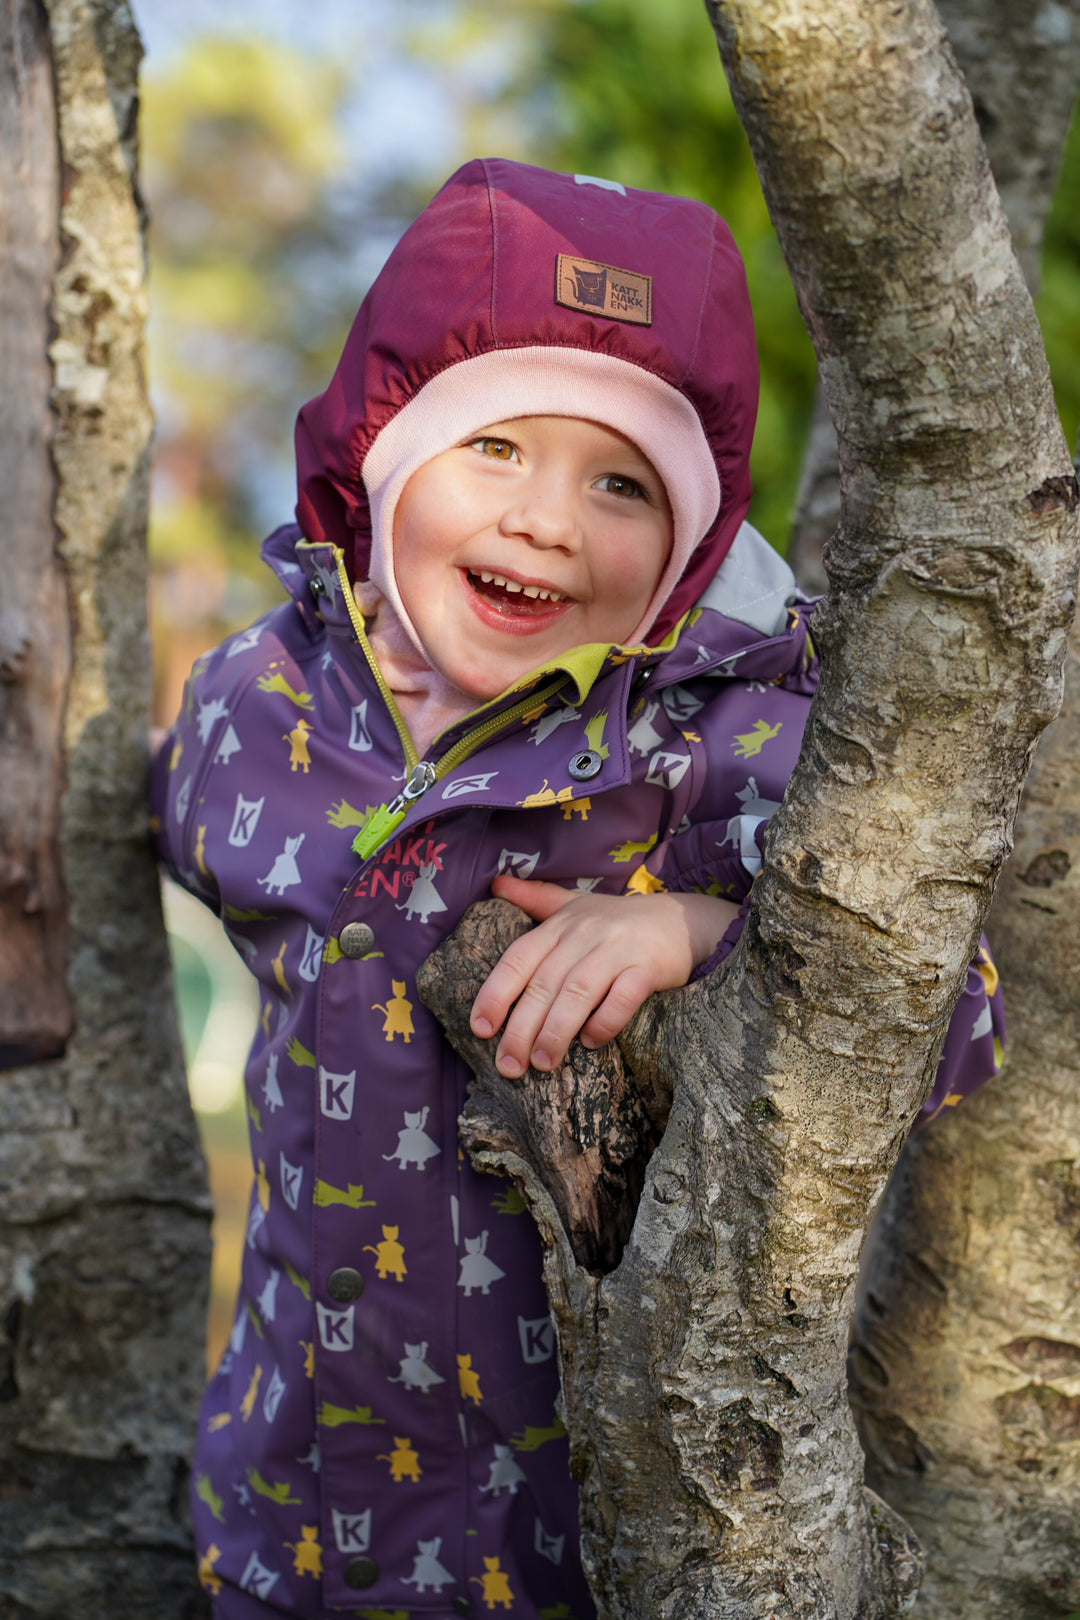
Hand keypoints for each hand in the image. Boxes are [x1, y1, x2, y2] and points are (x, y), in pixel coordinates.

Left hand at [469, 875, 738, 1078]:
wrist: (682, 920)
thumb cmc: (617, 920)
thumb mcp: (574, 904)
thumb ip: (535, 898)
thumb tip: (493, 884)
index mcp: (560, 924)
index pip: (518, 959)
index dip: (496, 993)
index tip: (480, 1029)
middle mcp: (584, 934)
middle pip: (544, 983)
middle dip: (521, 1028)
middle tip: (508, 1065)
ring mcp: (617, 949)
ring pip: (578, 991)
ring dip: (556, 1030)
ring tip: (543, 1064)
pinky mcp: (649, 966)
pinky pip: (624, 996)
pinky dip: (605, 1020)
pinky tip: (592, 1042)